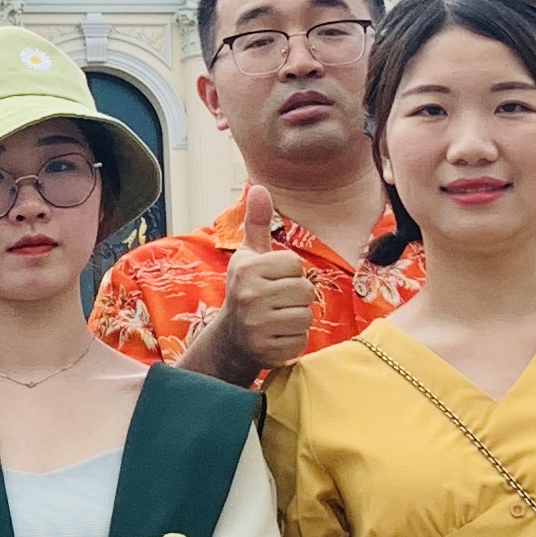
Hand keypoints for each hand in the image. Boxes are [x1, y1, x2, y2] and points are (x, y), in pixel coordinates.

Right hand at [204, 188, 315, 383]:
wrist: (230, 337)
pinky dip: (293, 341)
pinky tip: (276, 336)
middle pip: (305, 291)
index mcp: (247, 269)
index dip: (290, 274)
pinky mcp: (266, 349)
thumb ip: (257, 222)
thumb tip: (259, 187)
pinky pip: (301, 341)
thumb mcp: (248, 256)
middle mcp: (249, 295)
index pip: (295, 265)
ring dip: (296, 320)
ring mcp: (257, 324)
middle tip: (277, 302)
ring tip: (277, 319)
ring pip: (305, 316)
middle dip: (296, 298)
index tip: (273, 281)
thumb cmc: (246, 290)